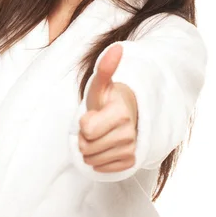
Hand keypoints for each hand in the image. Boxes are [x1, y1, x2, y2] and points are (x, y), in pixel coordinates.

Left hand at [78, 43, 138, 172]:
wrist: (127, 116)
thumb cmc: (108, 101)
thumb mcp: (100, 86)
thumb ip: (104, 69)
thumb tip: (116, 47)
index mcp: (120, 113)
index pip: (86, 130)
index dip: (84, 122)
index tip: (93, 114)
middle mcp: (129, 134)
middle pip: (86, 147)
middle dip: (85, 137)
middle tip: (96, 125)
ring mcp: (131, 149)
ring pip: (92, 160)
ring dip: (91, 149)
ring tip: (101, 135)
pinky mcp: (131, 162)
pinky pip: (103, 169)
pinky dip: (100, 160)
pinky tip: (107, 147)